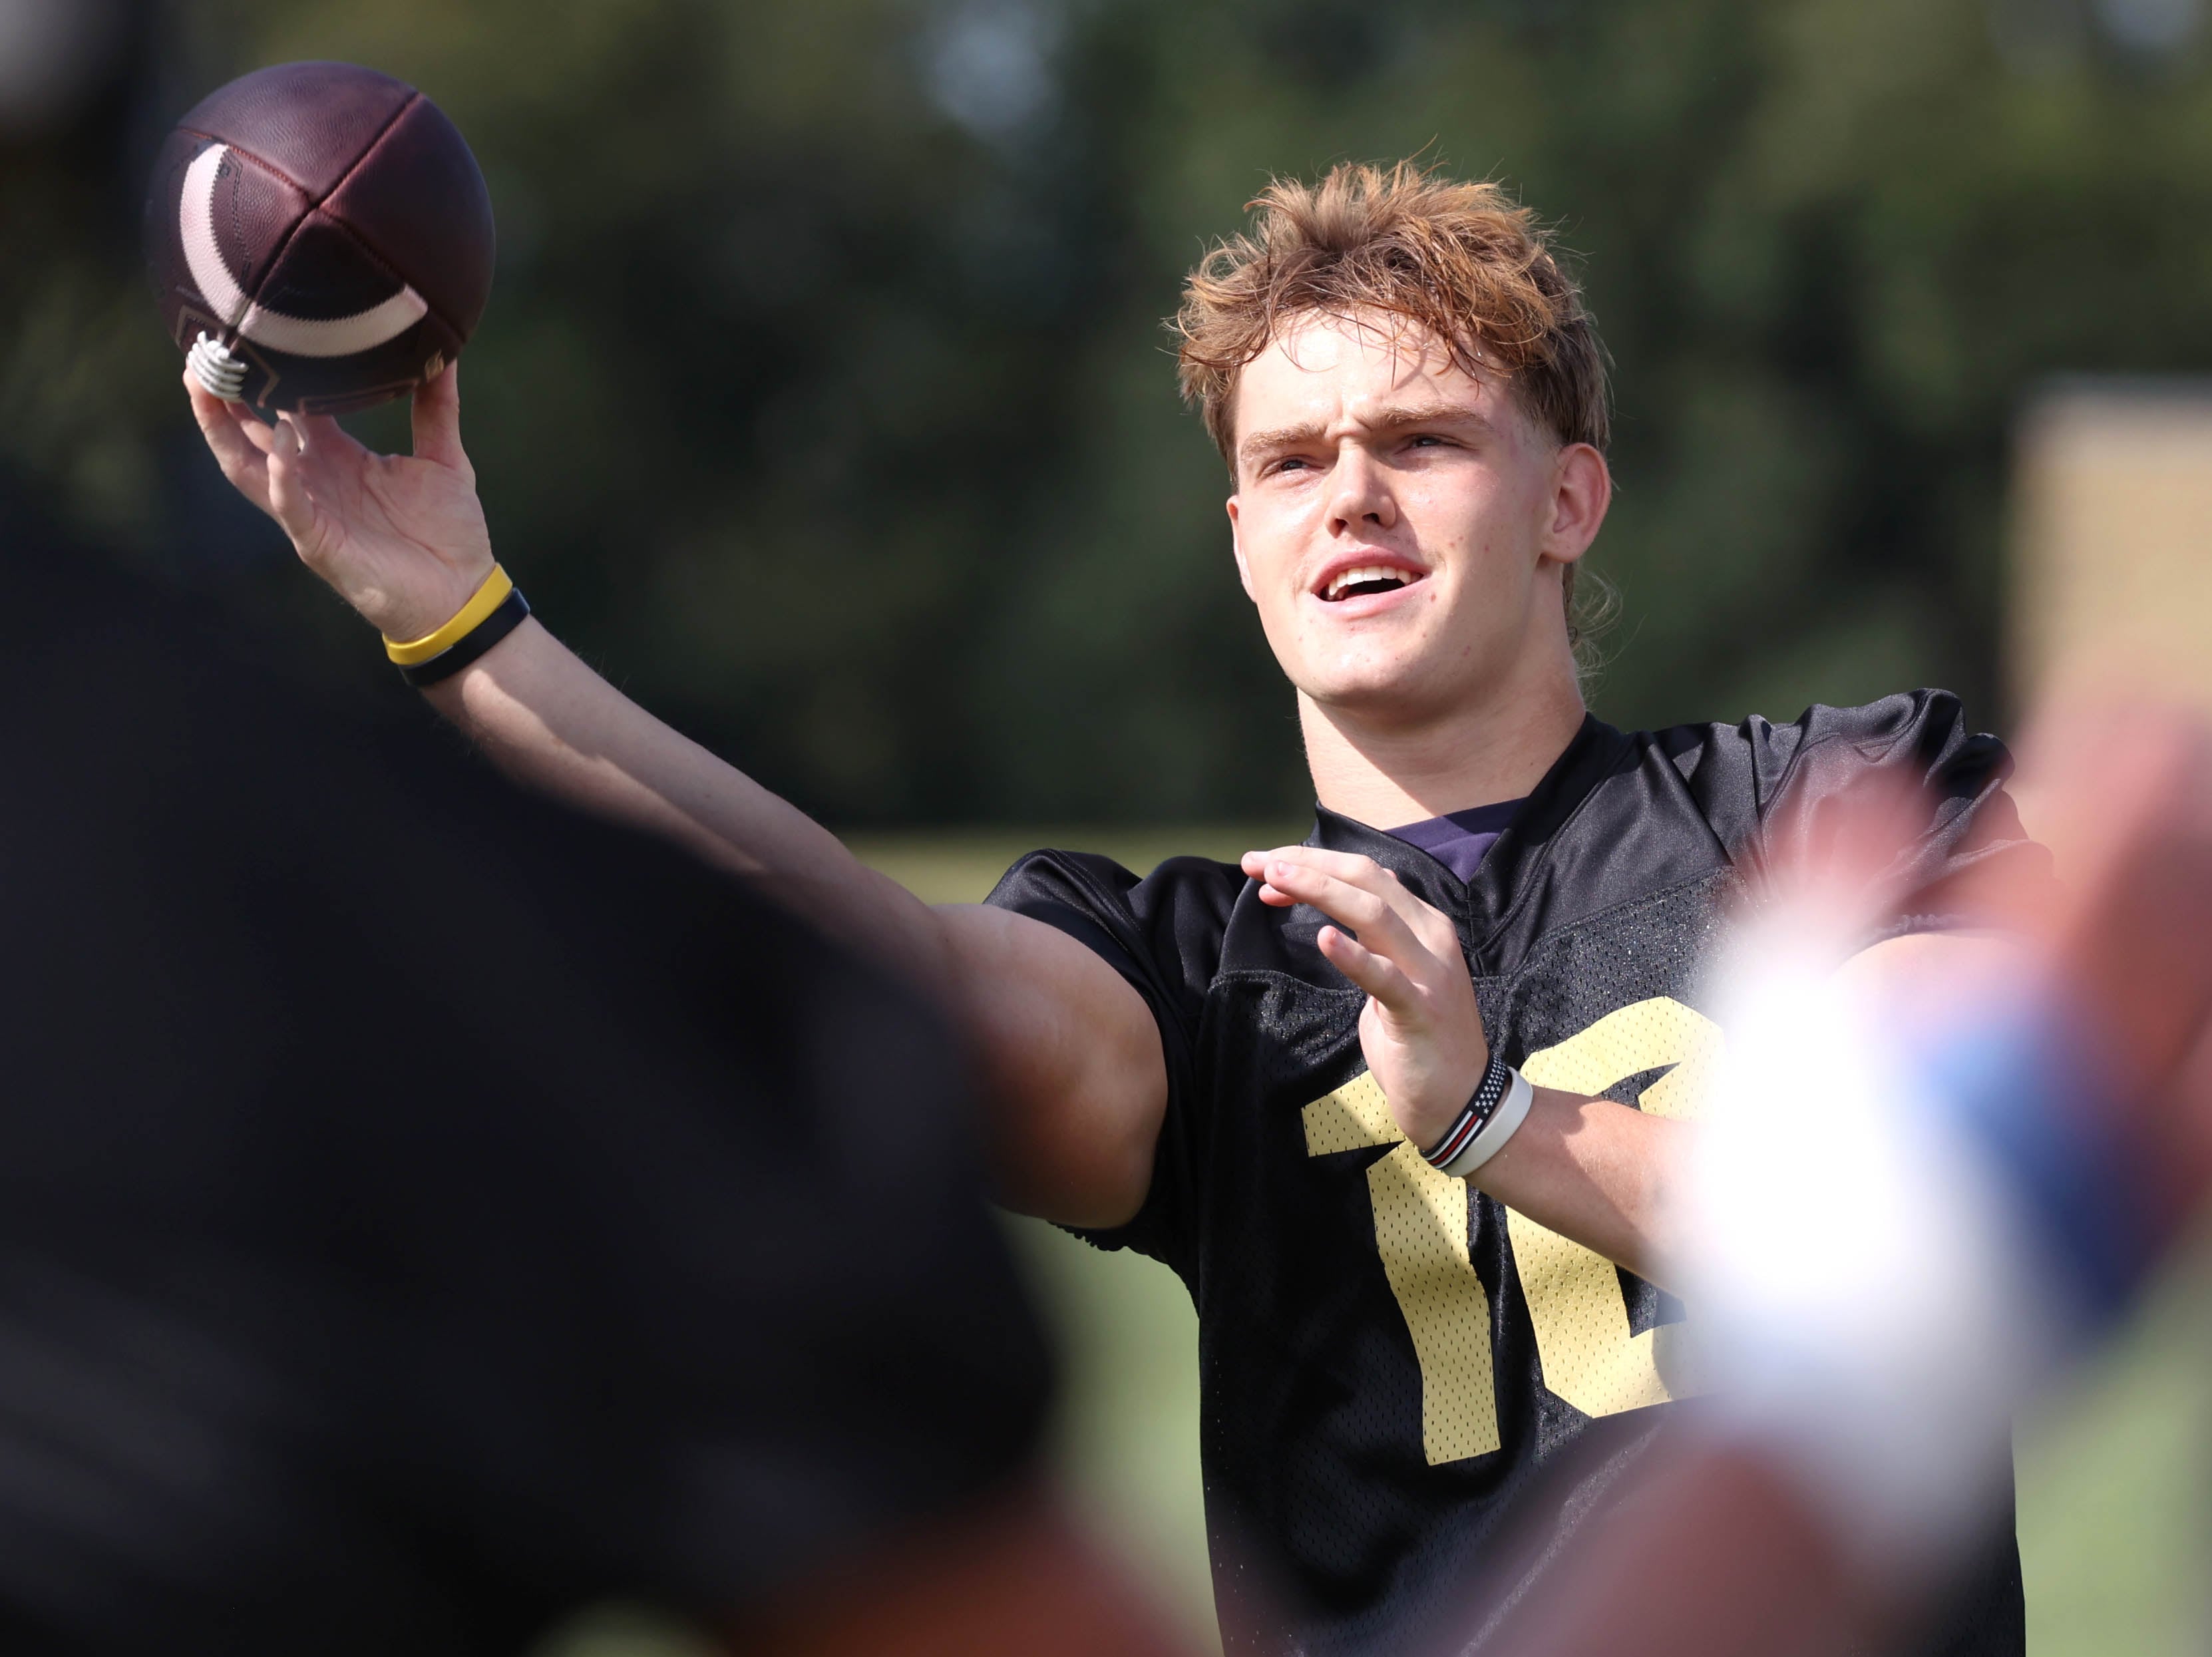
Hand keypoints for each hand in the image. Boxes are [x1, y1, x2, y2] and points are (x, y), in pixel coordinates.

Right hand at [186, 362, 494, 640]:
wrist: (463, 594)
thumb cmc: (448, 533)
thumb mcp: (444, 459)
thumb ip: (437, 408)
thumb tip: (442, 352)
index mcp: (337, 457)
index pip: (288, 407)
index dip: (267, 375)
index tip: (252, 330)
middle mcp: (314, 479)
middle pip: (250, 432)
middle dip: (222, 395)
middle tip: (202, 350)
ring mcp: (310, 512)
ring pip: (248, 467)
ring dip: (223, 429)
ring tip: (207, 385)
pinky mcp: (319, 544)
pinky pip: (289, 506)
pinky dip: (281, 475)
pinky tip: (279, 442)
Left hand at [1243, 845, 1488, 1149]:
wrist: (1462, 1098)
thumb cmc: (1418, 1038)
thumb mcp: (1394, 975)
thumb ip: (1373, 939)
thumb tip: (1335, 908)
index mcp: (1422, 923)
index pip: (1365, 875)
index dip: (1315, 863)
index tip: (1270, 867)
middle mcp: (1430, 936)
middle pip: (1366, 880)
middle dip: (1309, 864)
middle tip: (1259, 863)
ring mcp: (1429, 972)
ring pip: (1375, 913)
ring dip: (1321, 890)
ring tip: (1277, 881)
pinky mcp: (1421, 1011)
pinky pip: (1384, 977)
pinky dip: (1354, 955)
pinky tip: (1324, 938)